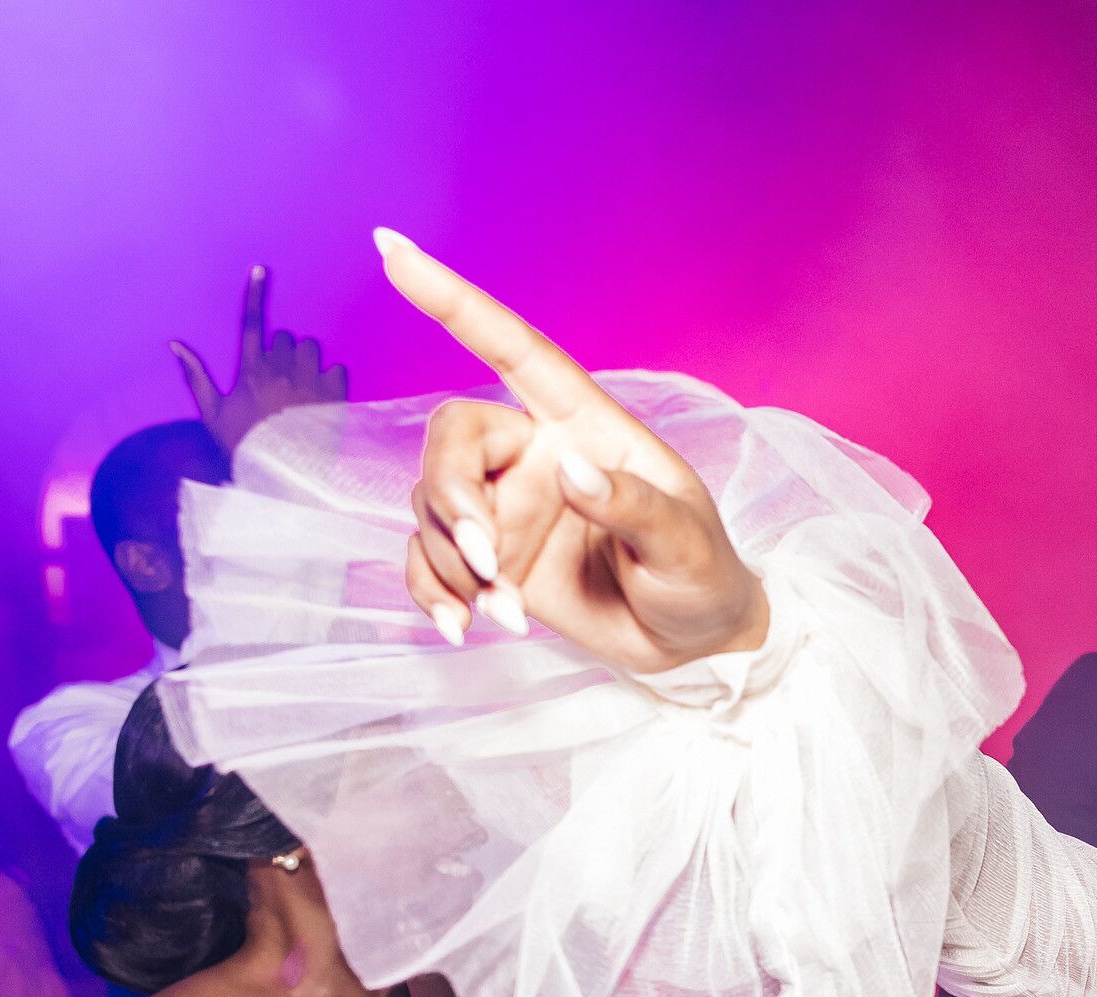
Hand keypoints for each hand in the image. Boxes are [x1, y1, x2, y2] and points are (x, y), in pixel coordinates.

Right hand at [173, 265, 351, 459]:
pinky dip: (331, 377)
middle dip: (281, 349)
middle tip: (277, 377)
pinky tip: (322, 395)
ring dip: (306, 359)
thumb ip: (197, 376)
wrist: (285, 482)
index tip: (261, 270)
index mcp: (251, 372)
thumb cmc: (246, 448)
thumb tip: (175, 345)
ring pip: (311, 347)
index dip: (255, 294)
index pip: (251, 323)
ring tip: (300, 385)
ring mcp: (311, 383)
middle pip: (285, 336)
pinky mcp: (337, 397)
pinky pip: (338, 368)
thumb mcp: (214, 414)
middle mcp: (283, 372)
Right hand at [375, 230, 768, 669]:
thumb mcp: (687, 546)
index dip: (455, 302)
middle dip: (452, 499)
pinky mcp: (490, 561)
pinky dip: (434, 594)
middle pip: (451, 440)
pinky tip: (464, 630)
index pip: (514, 350)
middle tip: (488, 563)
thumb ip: (634, 507)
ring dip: (455, 565)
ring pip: (432, 506)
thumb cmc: (703, 578)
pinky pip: (428, 560)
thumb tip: (571, 470)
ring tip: (507, 616)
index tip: (393, 251)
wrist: (694, 645)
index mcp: (586, 426)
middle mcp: (536, 456)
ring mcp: (508, 508)